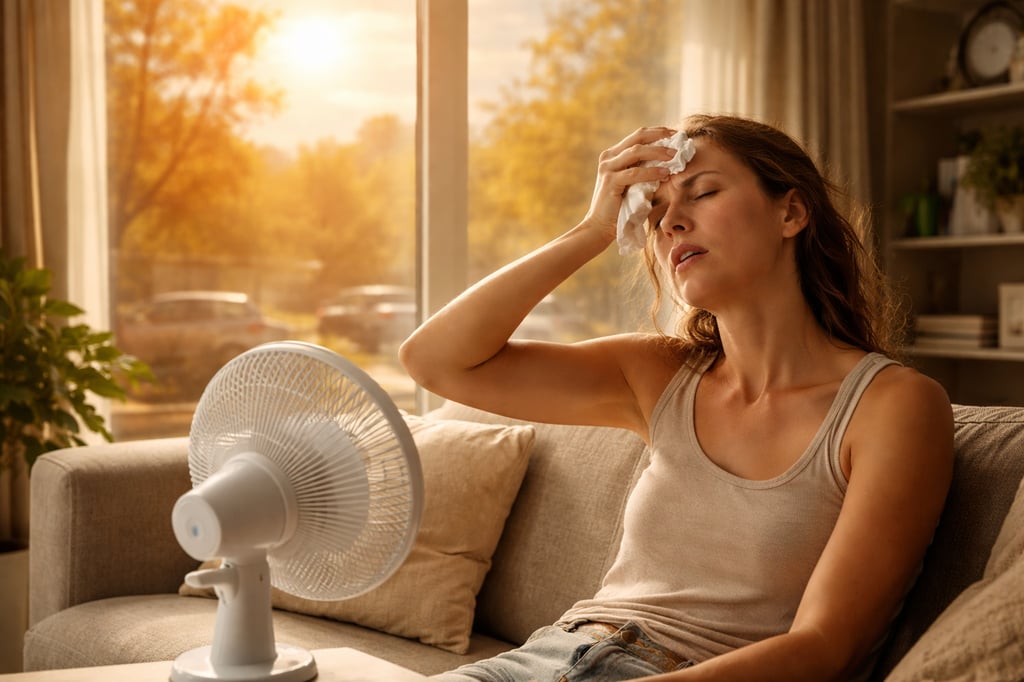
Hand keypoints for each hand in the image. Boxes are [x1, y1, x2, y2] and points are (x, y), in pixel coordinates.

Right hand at [582, 126, 678, 241]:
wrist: (600, 226)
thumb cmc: (620, 207)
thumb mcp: (634, 183)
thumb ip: (645, 170)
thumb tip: (670, 161)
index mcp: (613, 155)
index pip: (638, 136)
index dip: (657, 132)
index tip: (675, 134)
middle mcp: (608, 157)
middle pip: (637, 138)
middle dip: (660, 136)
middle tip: (678, 138)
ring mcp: (607, 168)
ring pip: (636, 152)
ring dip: (658, 152)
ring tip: (675, 156)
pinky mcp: (610, 182)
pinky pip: (635, 173)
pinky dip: (652, 172)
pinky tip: (665, 174)